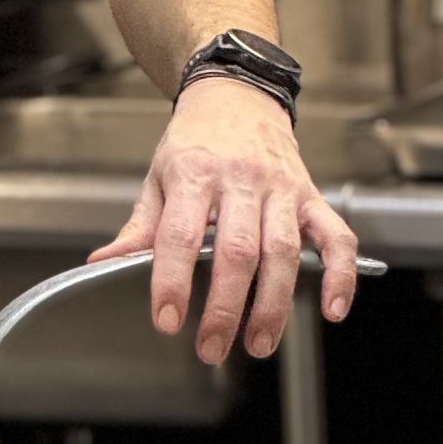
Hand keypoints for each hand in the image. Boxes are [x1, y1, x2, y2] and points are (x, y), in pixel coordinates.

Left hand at [88, 77, 359, 363]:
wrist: (237, 95)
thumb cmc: (195, 142)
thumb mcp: (158, 176)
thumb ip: (139, 227)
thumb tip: (102, 266)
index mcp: (194, 172)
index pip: (179, 234)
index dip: (171, 280)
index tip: (166, 320)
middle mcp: (240, 179)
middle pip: (238, 251)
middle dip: (225, 307)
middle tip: (211, 348)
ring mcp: (281, 188)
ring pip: (283, 251)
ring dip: (273, 305)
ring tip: (257, 343)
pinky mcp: (310, 195)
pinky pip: (335, 236)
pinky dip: (340, 274)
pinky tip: (334, 310)